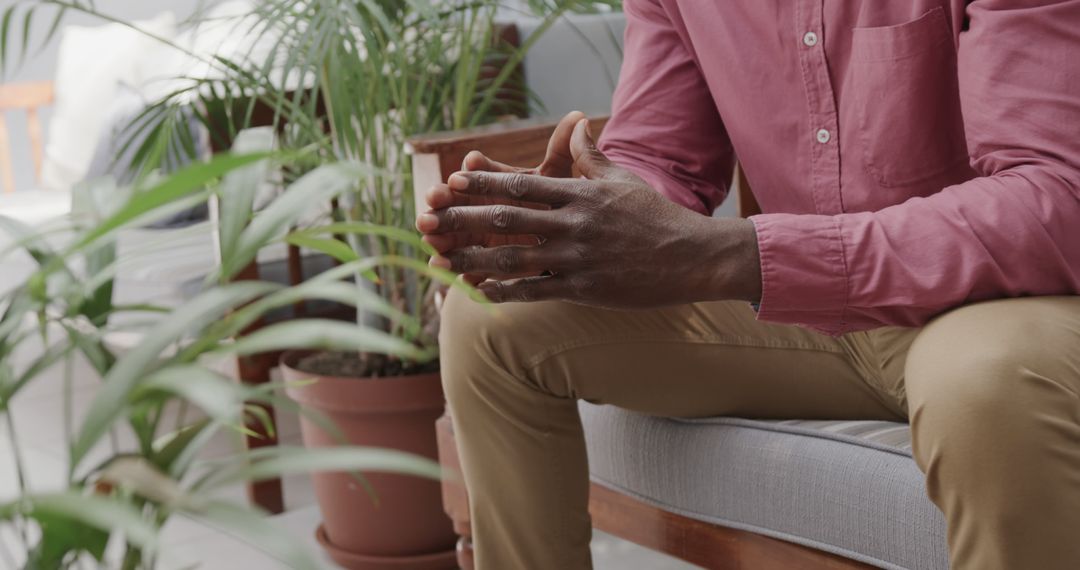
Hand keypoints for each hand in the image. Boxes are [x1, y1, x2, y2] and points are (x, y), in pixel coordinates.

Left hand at [416, 117, 761, 307]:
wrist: (692, 256)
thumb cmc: (656, 216)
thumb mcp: (622, 179)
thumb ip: (591, 155)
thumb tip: (576, 124)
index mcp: (580, 194)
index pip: (522, 185)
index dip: (483, 183)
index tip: (452, 180)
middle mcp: (573, 223)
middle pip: (506, 220)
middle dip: (462, 220)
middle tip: (427, 220)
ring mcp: (577, 257)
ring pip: (513, 258)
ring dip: (472, 259)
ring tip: (440, 260)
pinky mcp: (584, 288)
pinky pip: (535, 290)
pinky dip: (504, 292)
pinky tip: (478, 293)